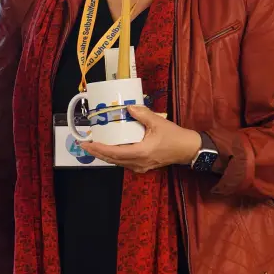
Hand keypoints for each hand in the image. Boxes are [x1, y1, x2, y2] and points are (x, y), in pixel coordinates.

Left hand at [79, 106, 202, 173]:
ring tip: (93, 146)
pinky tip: (109, 149)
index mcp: (141, 152)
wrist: (188, 149)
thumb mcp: (158, 123)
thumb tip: (128, 108)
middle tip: (84, 144)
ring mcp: (140, 166)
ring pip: (117, 162)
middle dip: (97, 152)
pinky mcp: (143, 166)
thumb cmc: (175, 136)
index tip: (87, 144)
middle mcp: (138, 162)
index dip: (99, 149)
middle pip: (112, 159)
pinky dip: (114, 156)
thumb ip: (143, 114)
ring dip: (105, 155)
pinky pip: (124, 162)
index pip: (114, 153)